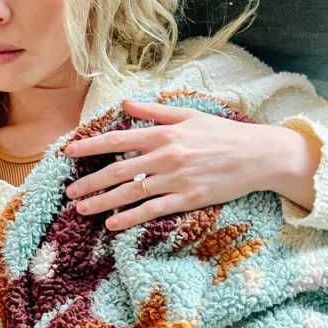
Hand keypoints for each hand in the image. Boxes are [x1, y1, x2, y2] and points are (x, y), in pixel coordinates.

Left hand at [63, 99, 290, 230]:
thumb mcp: (189, 115)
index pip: (117, 139)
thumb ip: (154, 112)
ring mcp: (176, 180)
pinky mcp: (188, 199)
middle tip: (69, 191)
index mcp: (164, 134)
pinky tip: (112, 224)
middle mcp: (166, 156)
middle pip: (118, 170)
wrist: (258, 155)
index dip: (90, 146)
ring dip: (103, 202)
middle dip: (90, 182)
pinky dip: (130, 217)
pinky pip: (153, 210)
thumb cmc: (223, 134)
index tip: (69, 152)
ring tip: (82, 209)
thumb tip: (125, 103)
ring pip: (130, 192)